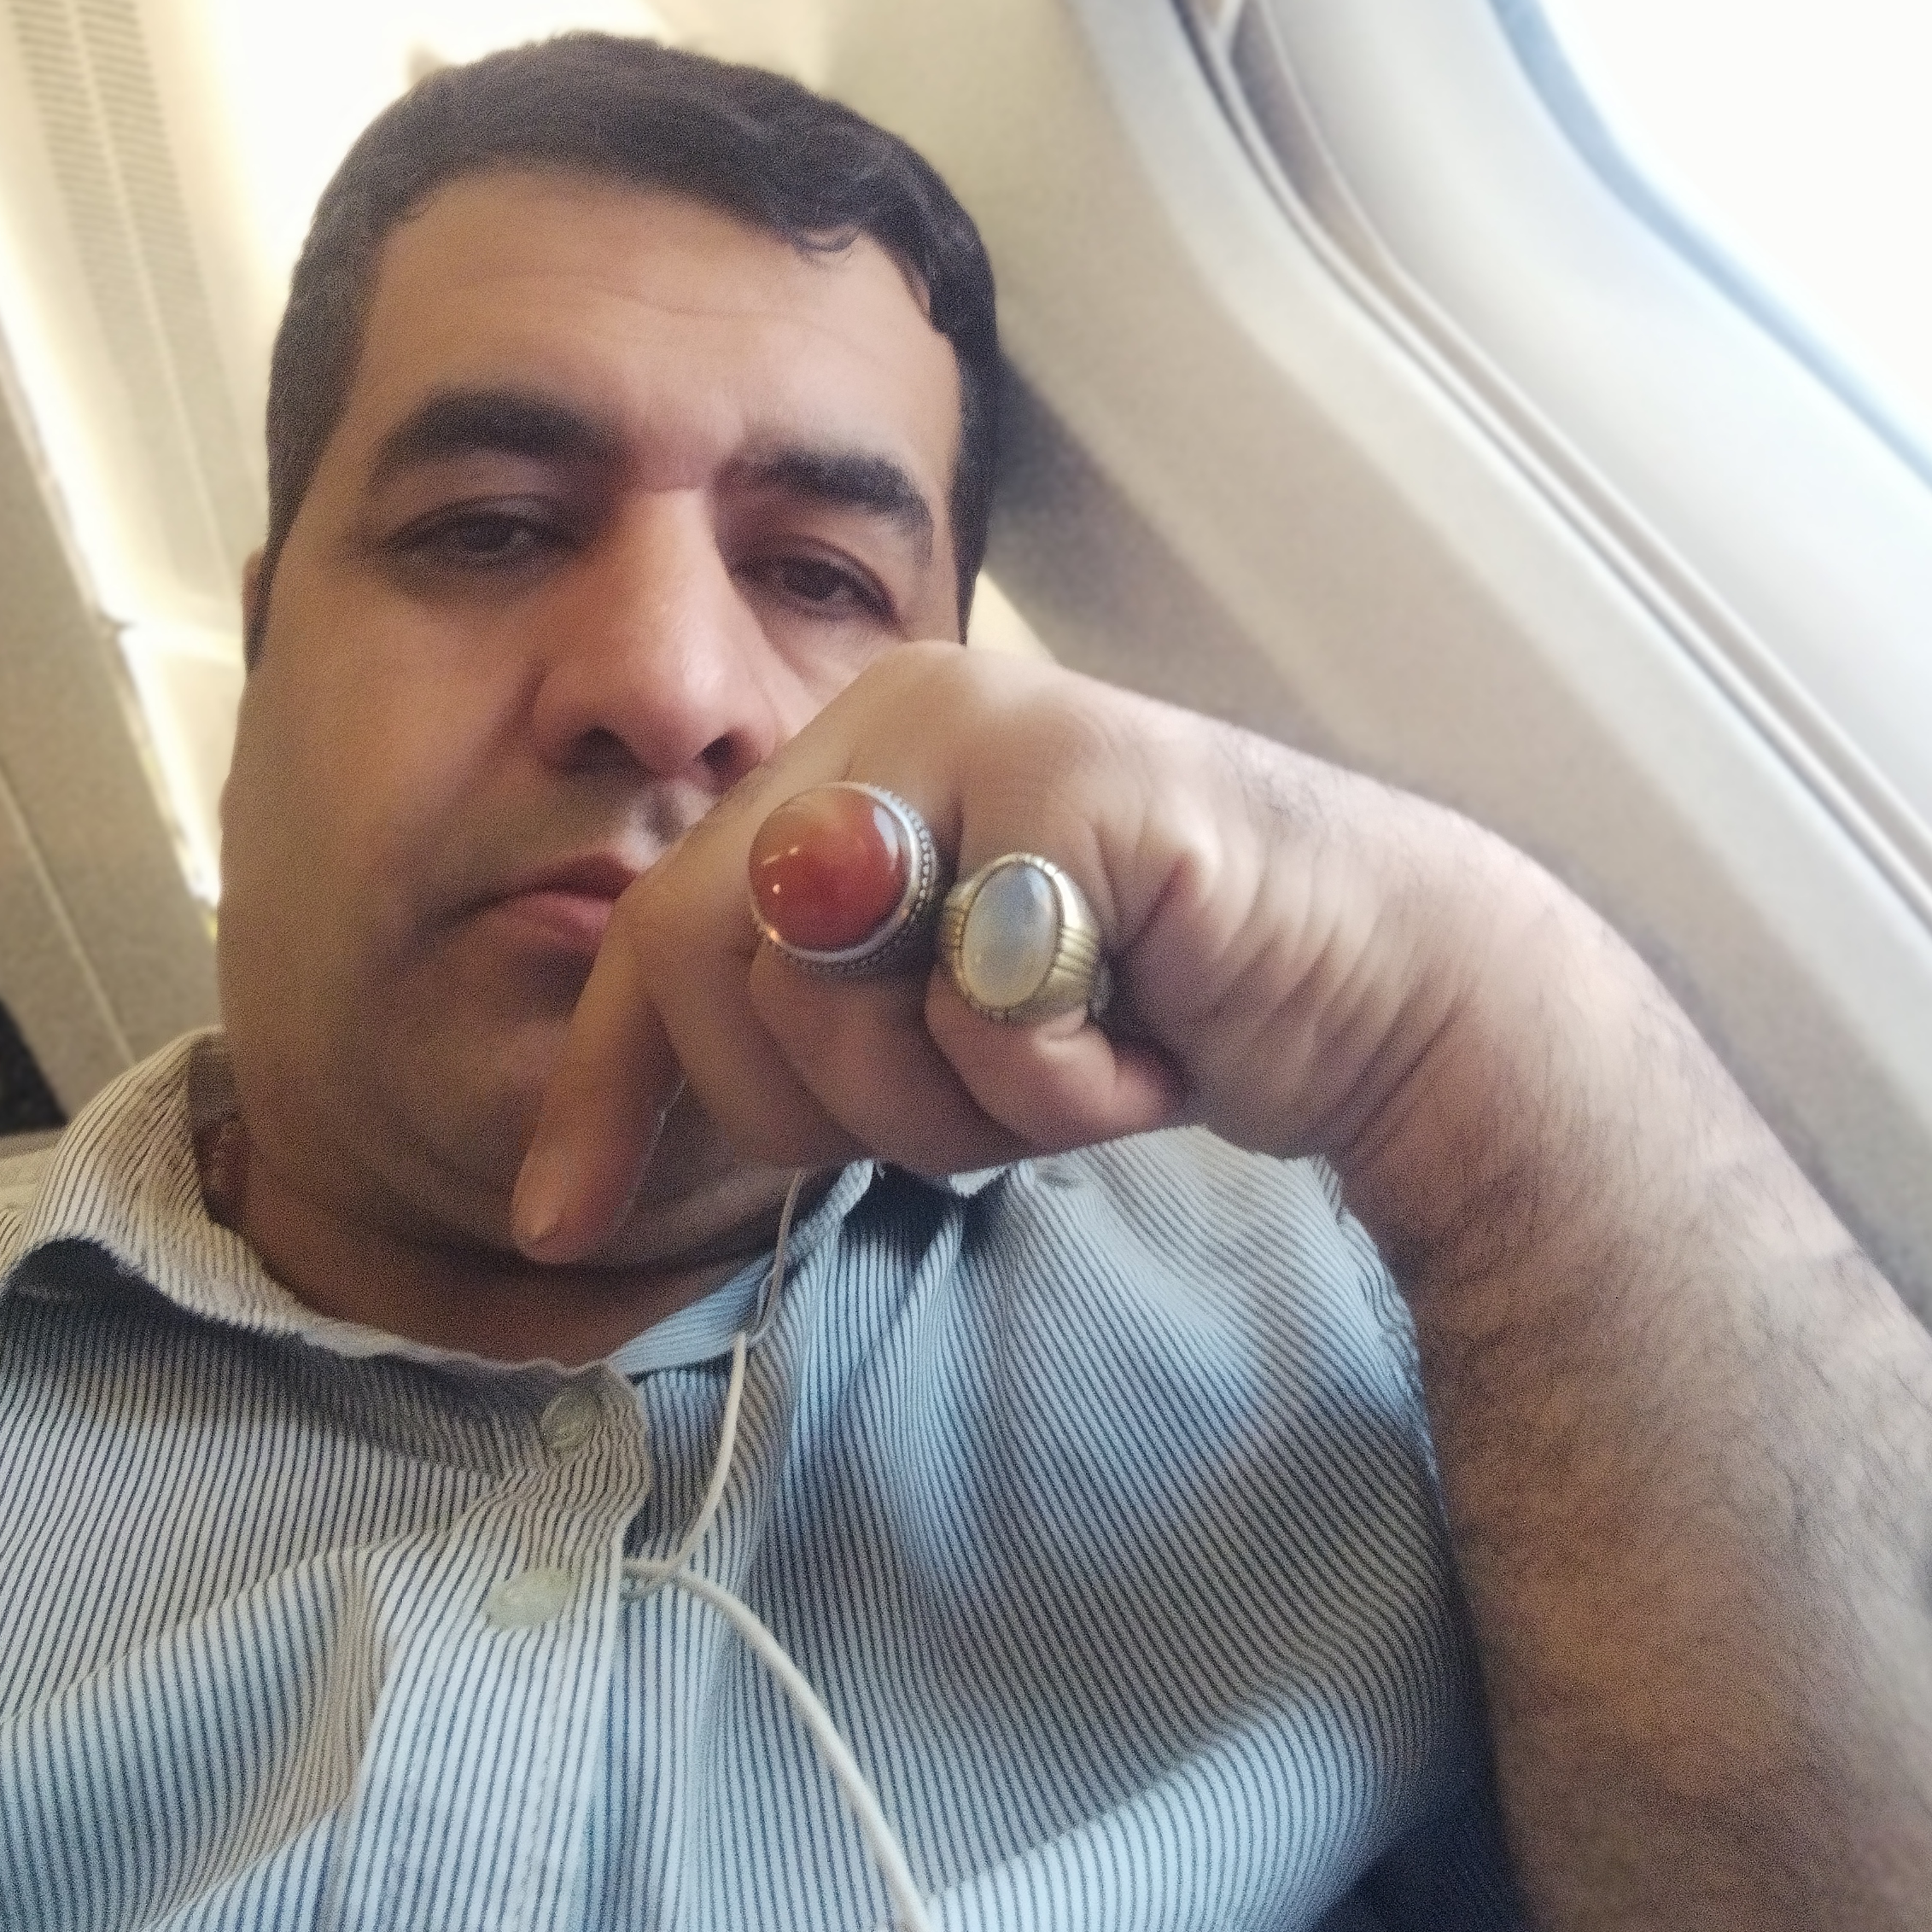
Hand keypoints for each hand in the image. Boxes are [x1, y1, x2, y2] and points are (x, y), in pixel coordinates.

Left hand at [509, 642, 1516, 1260]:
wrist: (1373, 981)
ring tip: (1071, 1049)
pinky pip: (980, 1009)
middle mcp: (894, 707)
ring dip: (962, 1100)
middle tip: (980, 1095)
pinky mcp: (1078, 778)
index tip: (559, 1224)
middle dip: (837, 1100)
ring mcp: (985, 728)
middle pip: (714, 965)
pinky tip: (1143, 1034)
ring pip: (828, 995)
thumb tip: (567, 1171)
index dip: (604, 1085)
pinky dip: (1063, 1081)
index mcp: (841, 753)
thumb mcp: (922, 1026)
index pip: (660, 927)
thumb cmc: (1137, 1007)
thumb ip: (792, 1027)